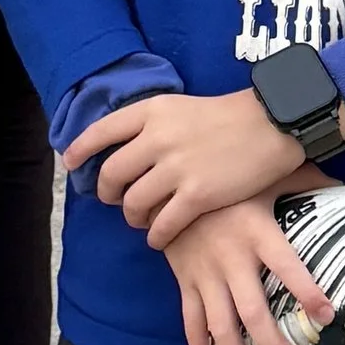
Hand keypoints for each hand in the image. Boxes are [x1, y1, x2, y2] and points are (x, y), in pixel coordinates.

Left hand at [69, 82, 344, 252]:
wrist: (273, 124)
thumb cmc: (229, 116)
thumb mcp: (181, 106)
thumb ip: (152, 125)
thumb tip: (125, 148)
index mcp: (152, 111)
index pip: (102, 131)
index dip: (81, 149)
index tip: (71, 162)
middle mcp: (157, 138)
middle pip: (112, 174)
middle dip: (107, 193)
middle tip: (113, 199)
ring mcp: (176, 168)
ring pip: (133, 203)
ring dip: (131, 217)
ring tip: (139, 220)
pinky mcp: (197, 196)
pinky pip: (161, 225)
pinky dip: (155, 236)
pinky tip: (158, 238)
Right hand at [165, 179, 336, 344]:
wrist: (170, 179)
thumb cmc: (228, 179)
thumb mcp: (267, 175)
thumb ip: (306, 180)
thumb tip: (343, 183)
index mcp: (257, 232)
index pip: (288, 267)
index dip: (307, 292)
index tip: (325, 318)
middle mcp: (231, 259)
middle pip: (253, 314)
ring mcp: (205, 274)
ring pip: (221, 328)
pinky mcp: (185, 281)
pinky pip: (191, 323)